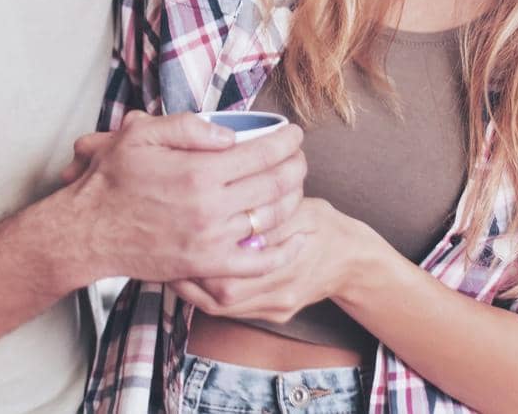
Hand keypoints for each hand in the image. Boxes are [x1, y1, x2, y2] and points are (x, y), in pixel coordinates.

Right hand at [54, 111, 307, 284]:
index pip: (261, 153)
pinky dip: (286, 251)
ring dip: (293, 199)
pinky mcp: (207, 265)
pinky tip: (299, 237)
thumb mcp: (140, 135)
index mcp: (199, 171)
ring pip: (271, 219)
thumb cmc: (112, 180)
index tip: (295, 134)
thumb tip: (231, 135)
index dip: (286, 142)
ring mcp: (211, 240)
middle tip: (300, 157)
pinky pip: (258, 263)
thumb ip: (188, 127)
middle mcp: (211, 207)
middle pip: (274, 184)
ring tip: (296, 184)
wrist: (88, 232)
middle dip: (296, 166)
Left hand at [169, 198, 369, 322]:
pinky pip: (235, 312)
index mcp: (285, 263)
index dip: (201, 259)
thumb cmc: (322, 224)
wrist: (352, 260)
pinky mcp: (275, 314)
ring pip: (223, 308)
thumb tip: (235, 203)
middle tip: (165, 255)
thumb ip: (269, 211)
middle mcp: (279, 293)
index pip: (232, 270)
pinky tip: (197, 279)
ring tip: (172, 267)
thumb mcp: (300, 208)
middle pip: (221, 296)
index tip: (179, 239)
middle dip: (189, 277)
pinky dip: (210, 296)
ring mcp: (276, 308)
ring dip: (194, 289)